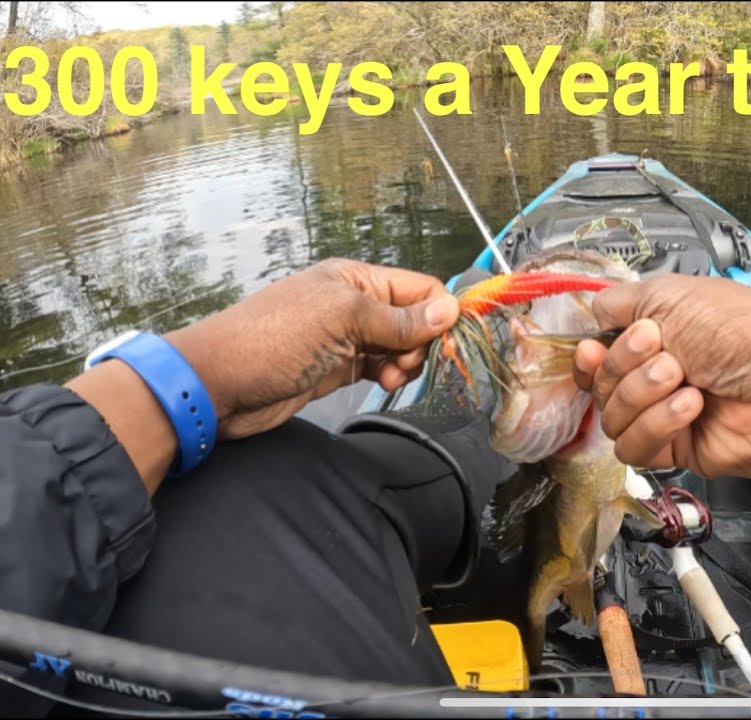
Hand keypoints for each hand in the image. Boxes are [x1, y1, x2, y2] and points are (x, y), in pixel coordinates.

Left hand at [166, 258, 458, 438]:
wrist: (220, 384)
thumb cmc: (275, 340)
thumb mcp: (342, 320)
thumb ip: (397, 318)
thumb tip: (449, 309)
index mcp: (356, 280)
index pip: (419, 288)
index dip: (441, 311)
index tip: (451, 341)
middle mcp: (354, 305)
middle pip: (414, 319)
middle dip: (422, 342)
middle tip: (408, 364)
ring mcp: (346, 338)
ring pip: (400, 346)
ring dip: (407, 362)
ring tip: (392, 377)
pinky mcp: (338, 368)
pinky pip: (380, 367)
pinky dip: (390, 375)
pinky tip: (385, 383)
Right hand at [573, 274, 750, 514]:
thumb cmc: (739, 329)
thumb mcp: (672, 294)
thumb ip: (621, 301)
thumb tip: (592, 311)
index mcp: (656, 333)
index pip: (599, 352)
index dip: (590, 355)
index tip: (593, 349)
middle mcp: (657, 373)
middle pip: (600, 385)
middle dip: (626, 368)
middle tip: (667, 355)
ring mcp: (665, 414)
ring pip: (612, 418)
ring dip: (642, 396)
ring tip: (684, 380)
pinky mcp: (677, 450)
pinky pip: (634, 448)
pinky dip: (656, 425)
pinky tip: (690, 408)